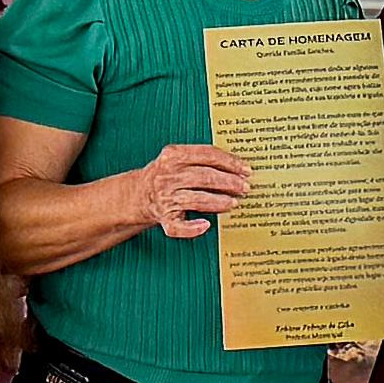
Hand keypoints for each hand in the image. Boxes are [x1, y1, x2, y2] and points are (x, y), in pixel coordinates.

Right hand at [119, 143, 252, 239]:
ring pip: (196, 199)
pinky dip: (192, 228)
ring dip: (218, 202)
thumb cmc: (167, 175)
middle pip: (204, 177)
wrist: (138, 194)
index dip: (229, 162)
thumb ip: (203, 159)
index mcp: (173, 155)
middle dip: (229, 182)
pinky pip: (178, 226)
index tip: (245, 169)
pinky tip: (206, 225)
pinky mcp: (163, 217)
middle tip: (245, 187)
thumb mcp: (178, 159)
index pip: (206, 154)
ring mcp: (164, 197)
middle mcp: (167, 176)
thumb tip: (237, 168)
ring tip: (234, 203)